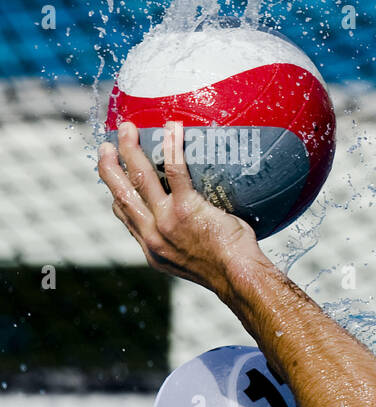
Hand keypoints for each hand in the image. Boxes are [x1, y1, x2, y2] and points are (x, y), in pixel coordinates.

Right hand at [98, 120, 267, 294]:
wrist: (238, 277)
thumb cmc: (230, 268)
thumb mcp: (197, 258)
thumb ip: (189, 240)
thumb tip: (202, 223)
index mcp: (152, 246)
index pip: (125, 215)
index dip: (116, 193)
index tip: (113, 177)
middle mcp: (152, 233)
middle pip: (121, 193)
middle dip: (109, 167)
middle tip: (106, 146)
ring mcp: (166, 220)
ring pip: (139, 178)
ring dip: (129, 150)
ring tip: (127, 129)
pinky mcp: (185, 209)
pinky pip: (175, 171)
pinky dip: (171, 147)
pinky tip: (172, 128)